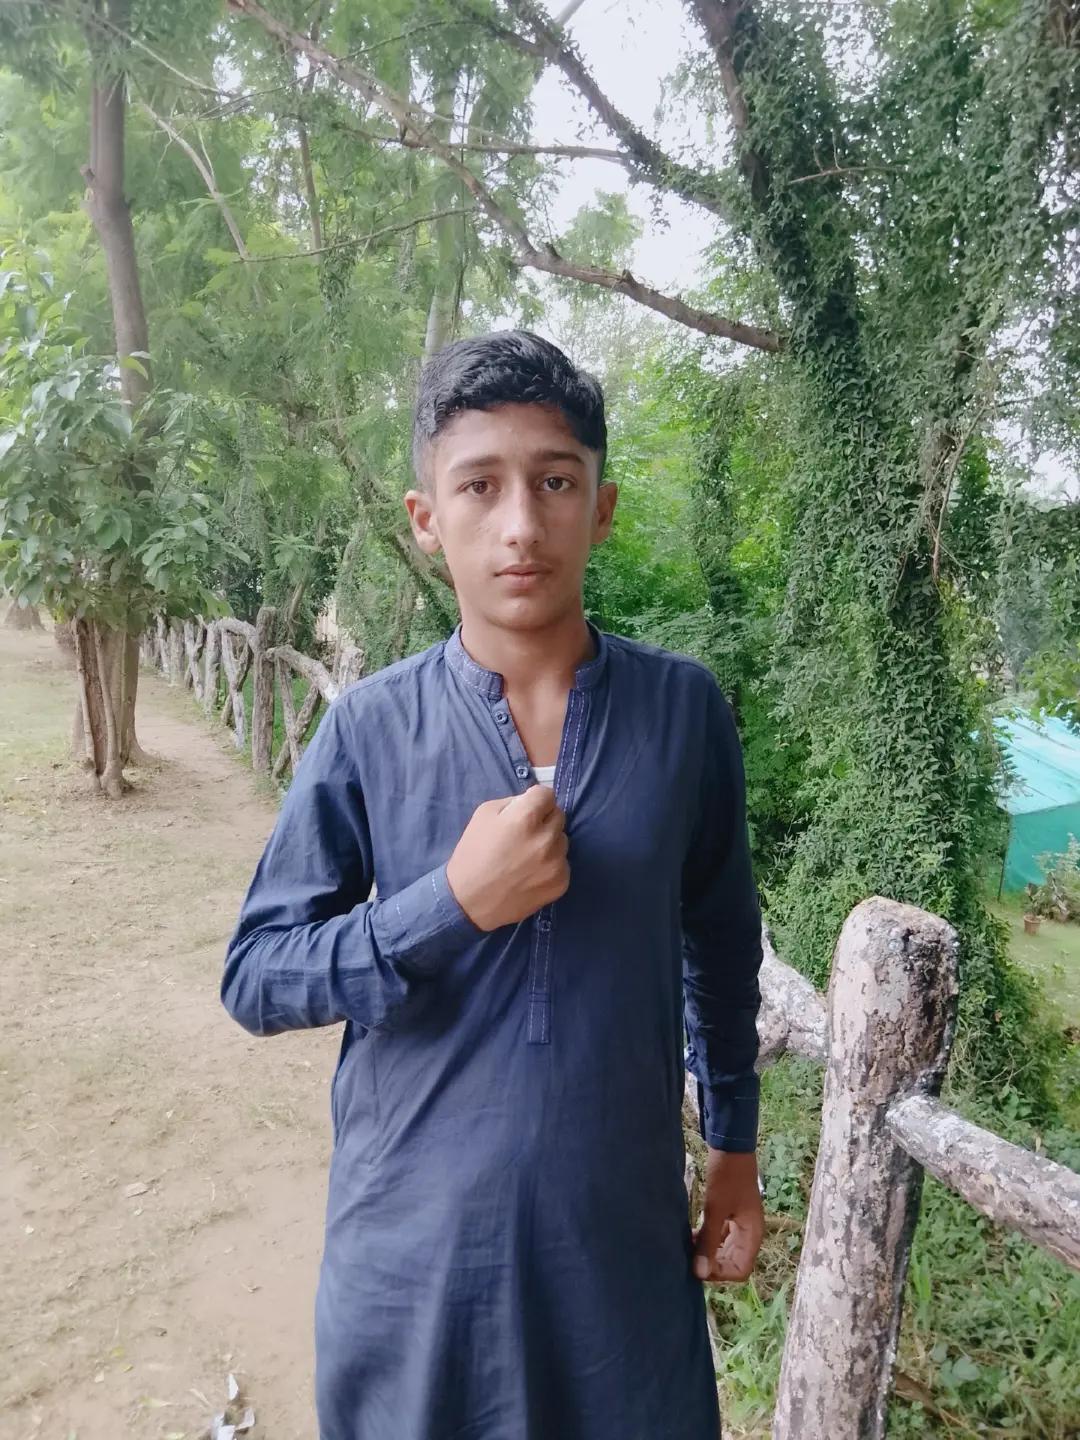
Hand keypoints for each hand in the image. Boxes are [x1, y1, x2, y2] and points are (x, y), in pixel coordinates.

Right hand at [445, 785, 568, 930]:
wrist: (469, 902)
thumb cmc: (473, 854)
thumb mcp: (483, 815)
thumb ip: (512, 802)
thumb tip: (532, 802)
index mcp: (526, 818)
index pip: (547, 794)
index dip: (535, 800)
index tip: (527, 809)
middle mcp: (546, 838)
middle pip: (558, 816)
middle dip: (543, 820)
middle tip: (524, 835)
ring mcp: (556, 863)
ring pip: (562, 841)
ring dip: (549, 843)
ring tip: (526, 857)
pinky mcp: (561, 883)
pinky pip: (563, 864)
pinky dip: (551, 866)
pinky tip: (531, 874)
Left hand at [691, 1149, 763, 1283]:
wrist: (730, 1146)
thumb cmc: (726, 1176)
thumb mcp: (715, 1209)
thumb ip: (708, 1241)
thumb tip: (700, 1273)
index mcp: (752, 1234)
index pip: (740, 1270)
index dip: (720, 1272)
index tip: (699, 1263)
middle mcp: (749, 1233)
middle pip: (733, 1262)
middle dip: (712, 1263)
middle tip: (690, 1256)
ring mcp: (741, 1224)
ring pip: (725, 1250)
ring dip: (708, 1251)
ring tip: (688, 1245)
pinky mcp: (731, 1215)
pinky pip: (721, 1237)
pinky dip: (708, 1239)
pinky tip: (692, 1234)